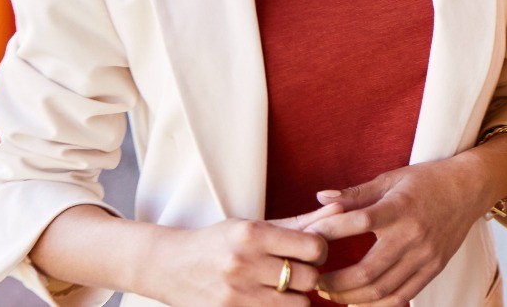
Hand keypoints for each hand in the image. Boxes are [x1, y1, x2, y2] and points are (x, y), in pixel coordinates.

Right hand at [148, 203, 340, 305]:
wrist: (166, 266)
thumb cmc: (218, 241)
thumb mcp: (254, 225)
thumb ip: (298, 221)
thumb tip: (340, 208)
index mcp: (251, 234)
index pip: (314, 247)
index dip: (319, 251)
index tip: (309, 251)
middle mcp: (243, 264)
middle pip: (309, 278)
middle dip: (309, 275)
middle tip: (296, 271)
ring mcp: (234, 294)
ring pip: (297, 304)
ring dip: (295, 297)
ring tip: (281, 287)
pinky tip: (266, 299)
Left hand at [308, 147, 506, 305]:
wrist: (469, 189)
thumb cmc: (427, 181)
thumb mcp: (391, 179)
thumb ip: (356, 194)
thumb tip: (320, 198)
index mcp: (399, 208)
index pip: (358, 223)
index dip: (328, 232)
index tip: (307, 240)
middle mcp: (413, 235)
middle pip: (367, 271)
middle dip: (334, 282)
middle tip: (314, 280)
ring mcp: (425, 256)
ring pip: (382, 290)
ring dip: (350, 298)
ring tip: (331, 293)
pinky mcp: (433, 268)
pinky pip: (402, 296)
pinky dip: (377, 305)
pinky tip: (358, 303)